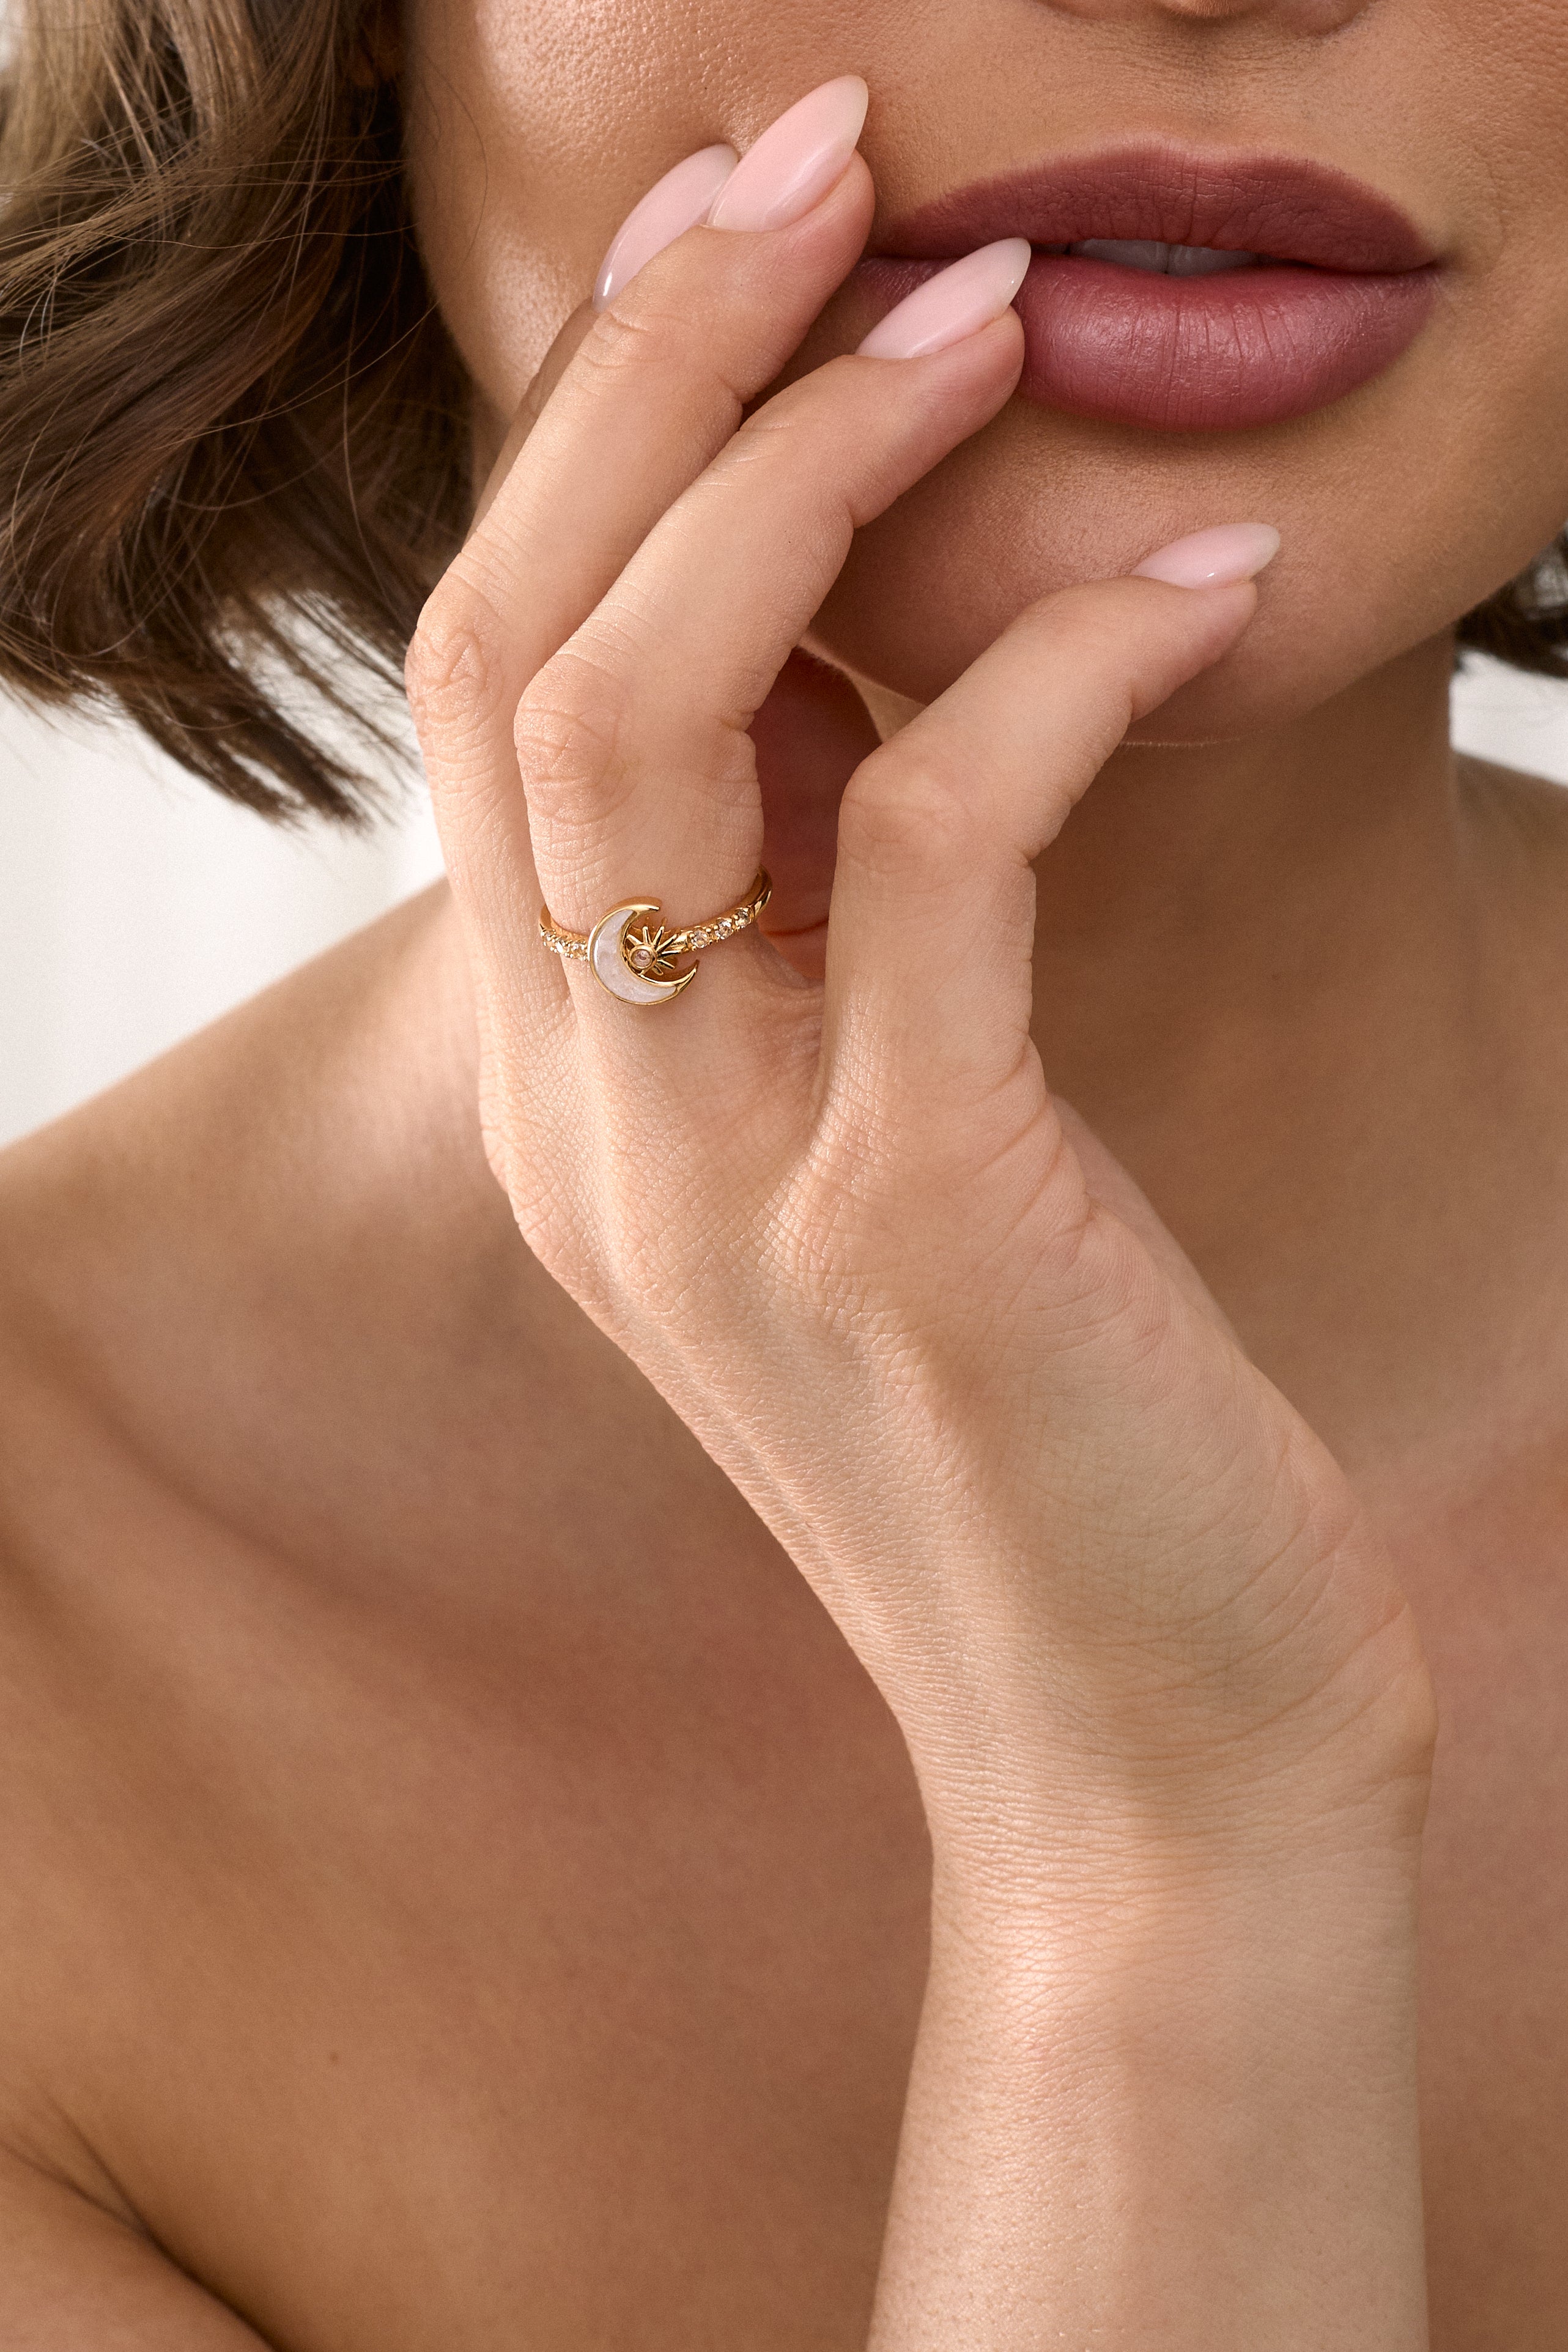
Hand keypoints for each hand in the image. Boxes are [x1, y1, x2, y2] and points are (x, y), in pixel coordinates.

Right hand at [407, 83, 1434, 1882]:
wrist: (1139, 1752)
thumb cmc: (1046, 1438)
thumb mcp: (875, 1153)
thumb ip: (805, 941)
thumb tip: (854, 666)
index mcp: (565, 1098)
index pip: (485, 695)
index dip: (588, 441)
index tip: (733, 248)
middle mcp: (585, 1122)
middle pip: (517, 650)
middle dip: (657, 374)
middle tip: (825, 165)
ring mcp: (719, 1173)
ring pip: (657, 709)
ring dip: (819, 467)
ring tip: (986, 304)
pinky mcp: (909, 1211)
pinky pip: (938, 840)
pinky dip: (1066, 669)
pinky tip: (1202, 588)